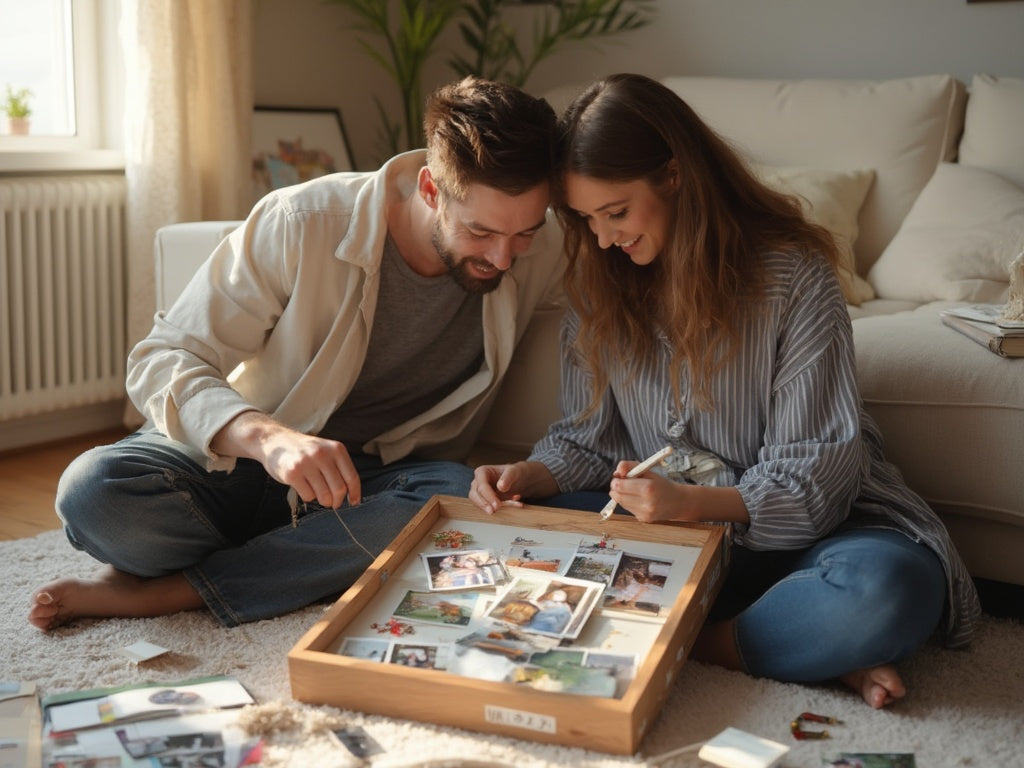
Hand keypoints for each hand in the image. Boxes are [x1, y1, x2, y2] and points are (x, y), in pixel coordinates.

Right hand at [213, 411, 360, 508]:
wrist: (275, 441)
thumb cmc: (304, 451)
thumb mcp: (326, 451)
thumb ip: (338, 468)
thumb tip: (351, 494)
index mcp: (336, 449)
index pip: (352, 477)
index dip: (355, 493)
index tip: (354, 503)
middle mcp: (322, 454)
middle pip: (339, 489)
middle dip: (337, 501)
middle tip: (332, 503)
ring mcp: (306, 463)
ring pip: (324, 495)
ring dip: (322, 500)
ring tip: (316, 492)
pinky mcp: (292, 473)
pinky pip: (308, 496)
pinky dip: (308, 496)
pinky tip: (303, 486)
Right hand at [469, 463, 523, 513]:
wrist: (517, 479)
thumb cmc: (513, 473)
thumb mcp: (513, 471)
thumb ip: (507, 477)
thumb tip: (501, 487)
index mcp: (482, 472)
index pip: (481, 486)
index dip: (488, 496)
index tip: (497, 505)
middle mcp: (477, 482)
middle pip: (474, 495)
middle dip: (484, 504)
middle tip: (494, 511)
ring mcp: (479, 493)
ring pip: (479, 503)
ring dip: (492, 508)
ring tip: (508, 507)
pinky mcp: (485, 501)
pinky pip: (488, 507)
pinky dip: (501, 509)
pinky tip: (515, 504)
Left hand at [608, 459, 683, 522]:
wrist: (679, 502)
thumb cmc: (662, 485)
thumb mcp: (648, 470)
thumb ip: (630, 466)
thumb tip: (617, 472)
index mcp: (648, 488)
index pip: (619, 486)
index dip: (616, 480)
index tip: (619, 476)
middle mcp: (647, 503)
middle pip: (617, 496)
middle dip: (616, 488)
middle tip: (622, 483)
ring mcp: (645, 513)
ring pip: (621, 503)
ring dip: (622, 495)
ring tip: (633, 490)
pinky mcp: (644, 519)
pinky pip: (628, 509)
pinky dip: (629, 503)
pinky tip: (639, 500)